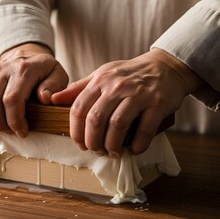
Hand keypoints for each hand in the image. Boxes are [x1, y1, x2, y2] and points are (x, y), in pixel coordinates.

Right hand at [0, 43, 68, 137]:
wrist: (28, 56)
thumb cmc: (44, 72)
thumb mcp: (58, 74)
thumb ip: (55, 86)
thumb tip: (44, 98)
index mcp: (23, 69)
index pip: (12, 99)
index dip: (15, 121)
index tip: (23, 132)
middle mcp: (2, 69)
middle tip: (10, 132)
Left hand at [52, 49, 203, 155]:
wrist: (166, 66)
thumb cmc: (130, 74)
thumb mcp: (102, 75)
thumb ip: (79, 88)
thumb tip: (52, 99)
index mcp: (100, 80)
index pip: (79, 108)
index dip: (75, 131)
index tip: (79, 144)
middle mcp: (117, 86)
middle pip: (95, 120)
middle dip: (92, 142)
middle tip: (96, 151)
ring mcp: (139, 94)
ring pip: (117, 125)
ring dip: (112, 145)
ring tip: (112, 152)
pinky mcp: (158, 104)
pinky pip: (144, 130)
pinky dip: (137, 145)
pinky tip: (134, 149)